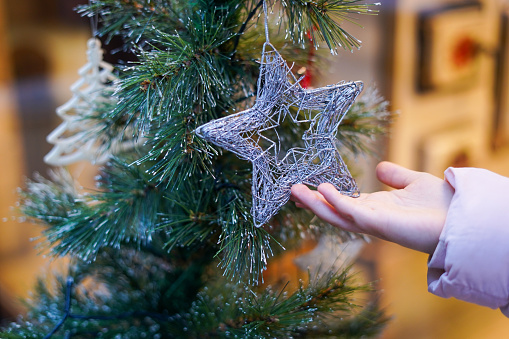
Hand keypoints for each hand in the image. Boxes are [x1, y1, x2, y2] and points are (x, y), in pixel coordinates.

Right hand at [291, 161, 453, 253]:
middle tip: (291, 189)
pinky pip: (353, 214)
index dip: (324, 196)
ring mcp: (374, 222)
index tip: (307, 186)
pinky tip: (323, 190)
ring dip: (316, 204)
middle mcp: (371, 217)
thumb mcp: (412, 182)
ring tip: (295, 190)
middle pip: (334, 211)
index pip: (343, 203)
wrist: (462, 217)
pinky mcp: (381, 224)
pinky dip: (337, 203)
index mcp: (375, 208)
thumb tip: (379, 167)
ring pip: (337, 215)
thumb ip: (395, 176)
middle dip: (312, 202)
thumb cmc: (441, 204)